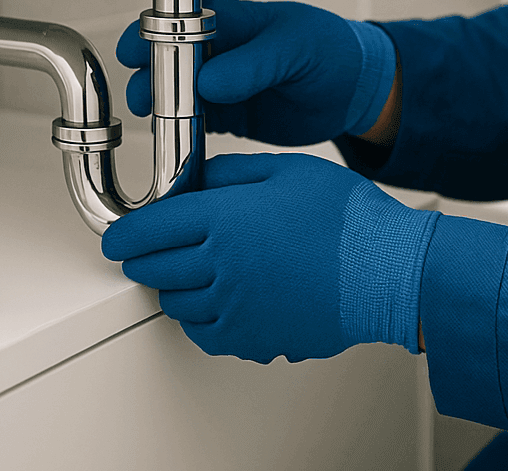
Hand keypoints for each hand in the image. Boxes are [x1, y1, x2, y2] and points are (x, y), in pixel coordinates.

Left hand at [102, 152, 438, 363]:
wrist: (388, 270)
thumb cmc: (349, 219)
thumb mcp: (287, 170)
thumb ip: (230, 173)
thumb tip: (192, 180)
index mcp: (224, 218)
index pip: (148, 229)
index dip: (125, 234)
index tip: (119, 236)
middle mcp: (221, 266)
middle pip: (153, 268)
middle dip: (143, 257)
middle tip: (150, 248)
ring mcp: (235, 307)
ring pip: (174, 303)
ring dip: (172, 286)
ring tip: (190, 271)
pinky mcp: (253, 337)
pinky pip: (204, 334)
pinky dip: (198, 318)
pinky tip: (216, 300)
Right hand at [117, 0, 395, 147]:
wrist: (354, 91)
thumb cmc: (330, 51)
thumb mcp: (298, 47)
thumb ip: (256, 63)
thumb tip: (210, 81)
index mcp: (231, 21)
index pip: (179, 21)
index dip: (151, 35)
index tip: (133, 54)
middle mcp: (216, 52)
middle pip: (166, 61)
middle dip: (148, 78)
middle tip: (143, 100)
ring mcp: (217, 86)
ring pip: (173, 96)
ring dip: (159, 111)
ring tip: (154, 126)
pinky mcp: (225, 117)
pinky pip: (192, 126)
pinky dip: (179, 137)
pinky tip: (171, 150)